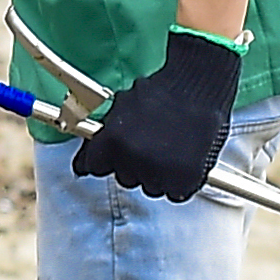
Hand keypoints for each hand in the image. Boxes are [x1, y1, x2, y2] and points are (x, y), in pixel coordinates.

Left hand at [71, 31, 241, 201]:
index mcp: (114, 142)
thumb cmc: (162, 91)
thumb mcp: (120, 108)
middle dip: (134, 164)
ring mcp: (160, 174)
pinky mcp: (185, 182)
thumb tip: (81, 166)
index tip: (118, 153)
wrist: (198, 86)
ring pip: (150, 187)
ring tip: (169, 149)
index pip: (95, 167)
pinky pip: (174, 193)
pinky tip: (182, 160)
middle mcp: (134, 160)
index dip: (107, 158)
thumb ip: (99, 140)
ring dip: (156, 174)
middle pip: (124, 177)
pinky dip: (179, 182)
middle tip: (150, 144)